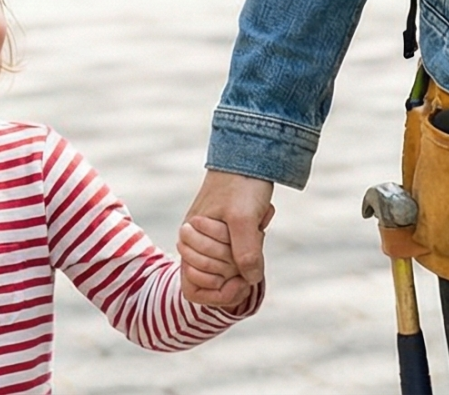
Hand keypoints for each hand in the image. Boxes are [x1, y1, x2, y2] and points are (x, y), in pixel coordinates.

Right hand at [181, 170, 274, 306]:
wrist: (249, 156)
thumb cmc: (243, 185)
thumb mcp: (245, 219)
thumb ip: (245, 252)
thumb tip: (250, 280)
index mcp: (189, 238)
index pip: (194, 288)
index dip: (219, 294)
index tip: (243, 283)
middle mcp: (192, 241)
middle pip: (212, 280)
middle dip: (236, 268)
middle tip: (255, 237)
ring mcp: (207, 237)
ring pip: (225, 269)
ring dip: (244, 257)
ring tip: (257, 229)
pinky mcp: (223, 232)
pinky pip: (235, 255)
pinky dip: (250, 249)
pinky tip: (260, 227)